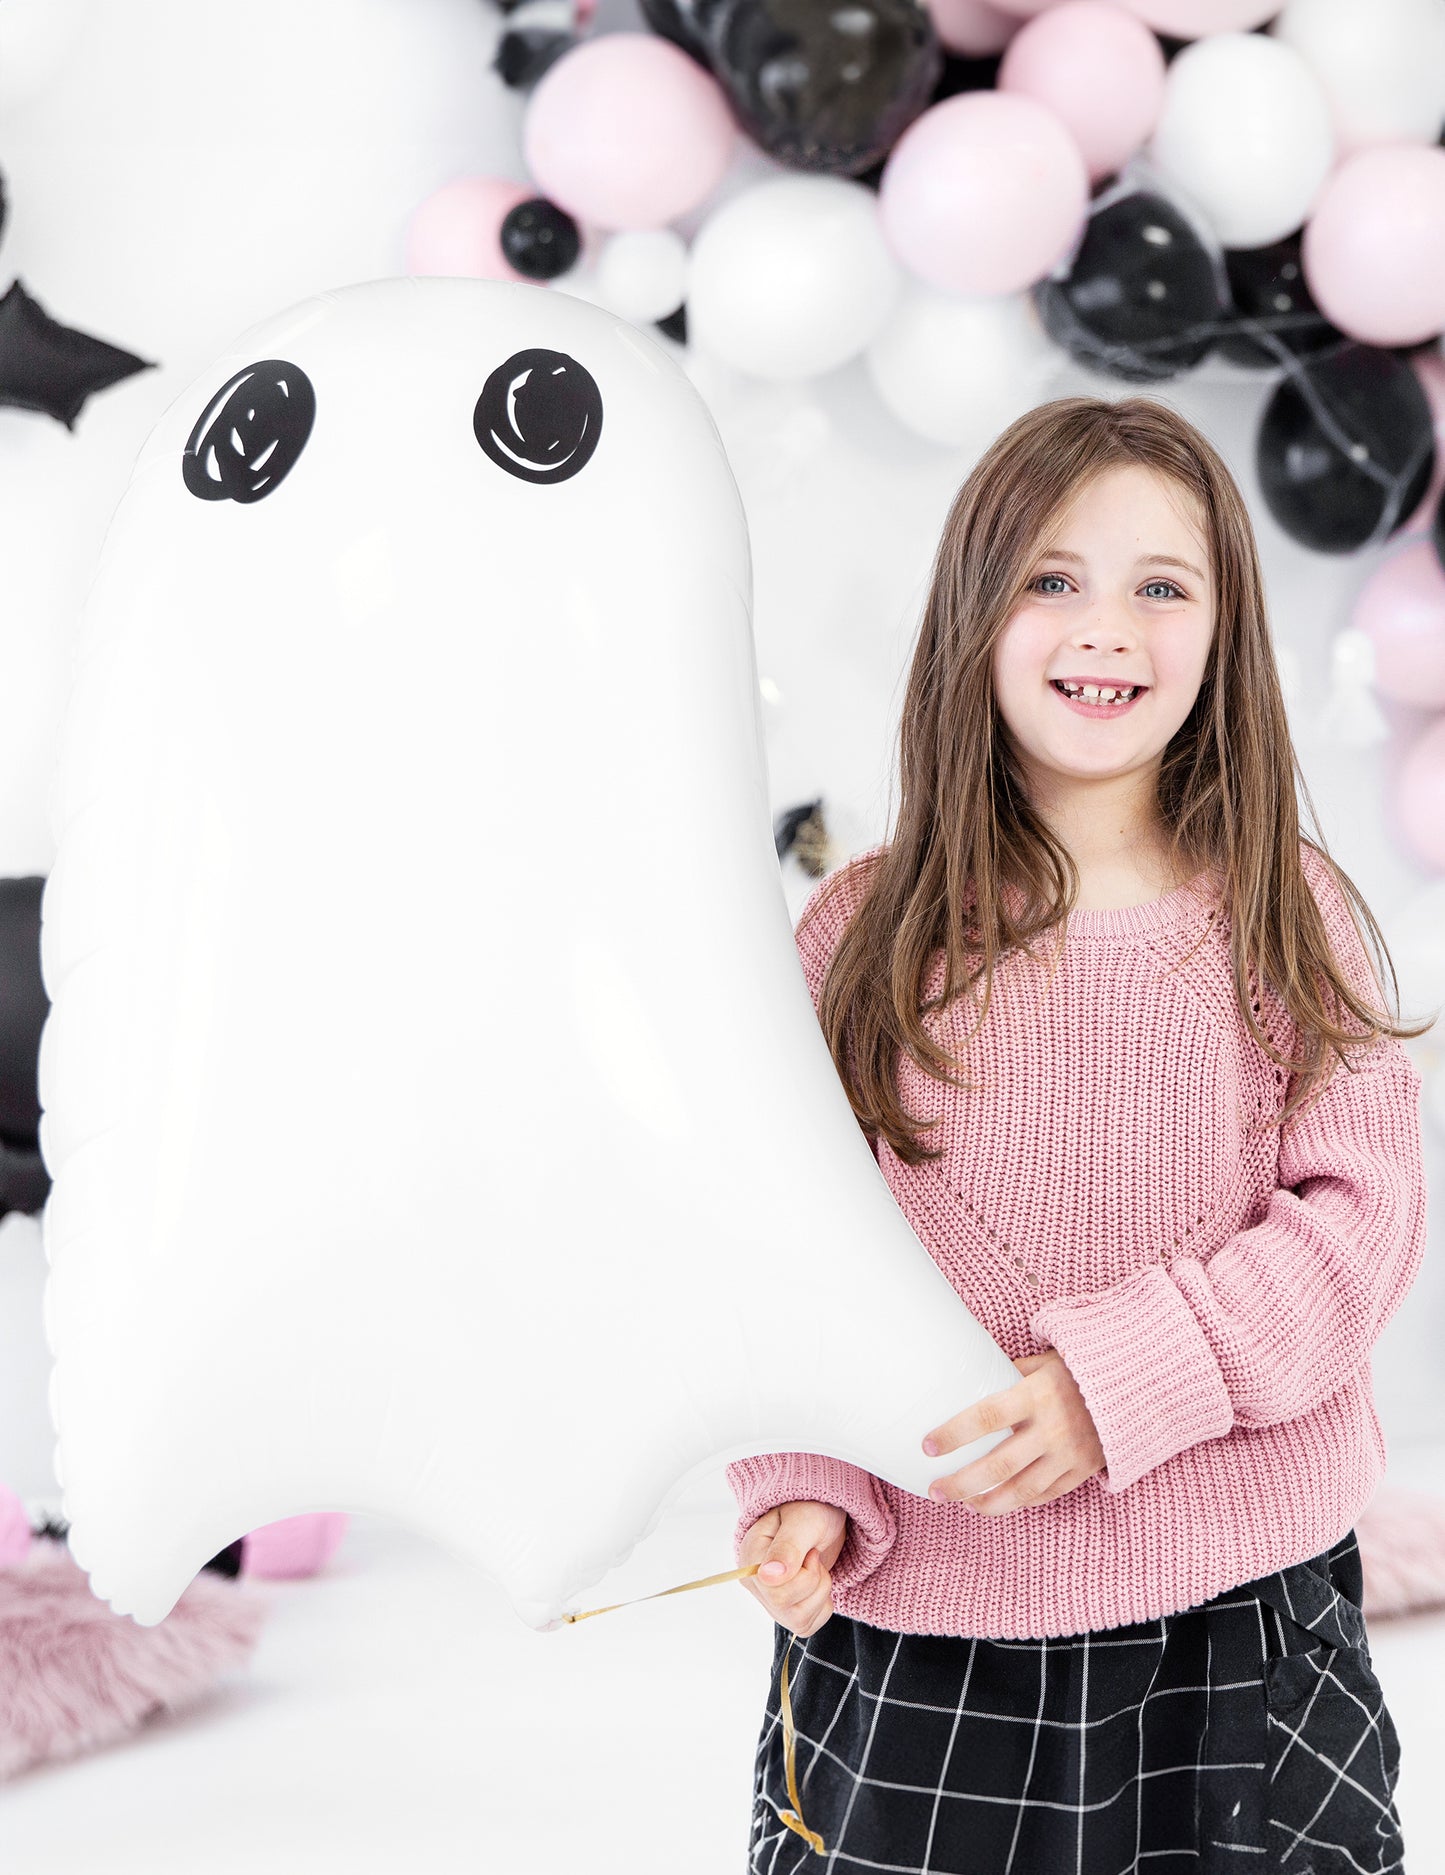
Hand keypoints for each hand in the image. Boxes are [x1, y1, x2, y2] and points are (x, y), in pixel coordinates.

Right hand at [737, 1499, 847, 1636]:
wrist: (821, 1513)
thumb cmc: (810, 1509)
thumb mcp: (803, 1521)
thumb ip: (787, 1548)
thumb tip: (768, 1577)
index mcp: (750, 1558)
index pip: (775, 1592)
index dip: (804, 1576)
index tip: (810, 1550)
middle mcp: (755, 1584)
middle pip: (787, 1609)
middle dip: (815, 1582)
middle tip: (814, 1556)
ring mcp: (769, 1601)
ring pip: (799, 1621)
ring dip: (821, 1593)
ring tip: (816, 1567)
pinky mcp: (787, 1612)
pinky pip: (808, 1626)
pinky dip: (823, 1606)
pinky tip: (817, 1582)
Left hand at [921, 1350, 1104, 1515]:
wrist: (1135, 1385)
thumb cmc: (1078, 1370)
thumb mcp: (1043, 1362)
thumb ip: (1009, 1374)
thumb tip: (972, 1380)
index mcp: (1037, 1395)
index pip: (985, 1417)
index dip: (953, 1434)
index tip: (927, 1446)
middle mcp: (1052, 1428)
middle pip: (998, 1464)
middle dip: (961, 1482)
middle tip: (935, 1490)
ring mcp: (1069, 1454)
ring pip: (1021, 1491)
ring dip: (986, 1502)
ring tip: (963, 1504)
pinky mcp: (1083, 1471)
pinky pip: (1045, 1495)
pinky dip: (1019, 1502)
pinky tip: (998, 1502)